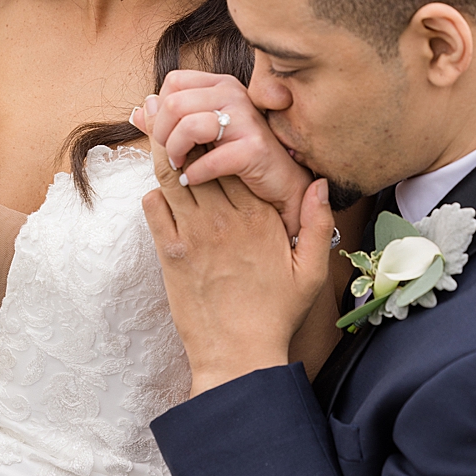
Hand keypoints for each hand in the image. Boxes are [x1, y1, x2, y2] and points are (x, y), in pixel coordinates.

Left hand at [132, 70, 312, 237]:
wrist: (284, 183)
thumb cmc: (244, 156)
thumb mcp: (206, 133)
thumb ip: (172, 120)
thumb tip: (138, 112)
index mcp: (222, 85)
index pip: (174, 81)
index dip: (161, 110)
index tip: (166, 134)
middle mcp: (235, 95)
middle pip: (174, 102)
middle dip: (163, 134)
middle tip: (171, 156)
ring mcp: (247, 120)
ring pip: (188, 125)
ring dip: (176, 152)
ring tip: (181, 167)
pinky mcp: (254, 148)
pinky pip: (209, 159)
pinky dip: (195, 173)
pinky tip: (195, 179)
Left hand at [141, 132, 335, 397]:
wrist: (238, 354)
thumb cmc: (277, 313)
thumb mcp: (312, 270)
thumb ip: (319, 223)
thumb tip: (320, 183)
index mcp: (261, 219)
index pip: (236, 158)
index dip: (225, 135)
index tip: (221, 124)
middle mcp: (226, 221)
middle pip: (201, 159)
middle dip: (191, 135)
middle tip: (186, 120)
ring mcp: (195, 236)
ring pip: (171, 176)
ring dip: (168, 157)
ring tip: (171, 145)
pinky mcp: (171, 254)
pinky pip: (154, 207)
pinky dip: (156, 192)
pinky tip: (165, 193)